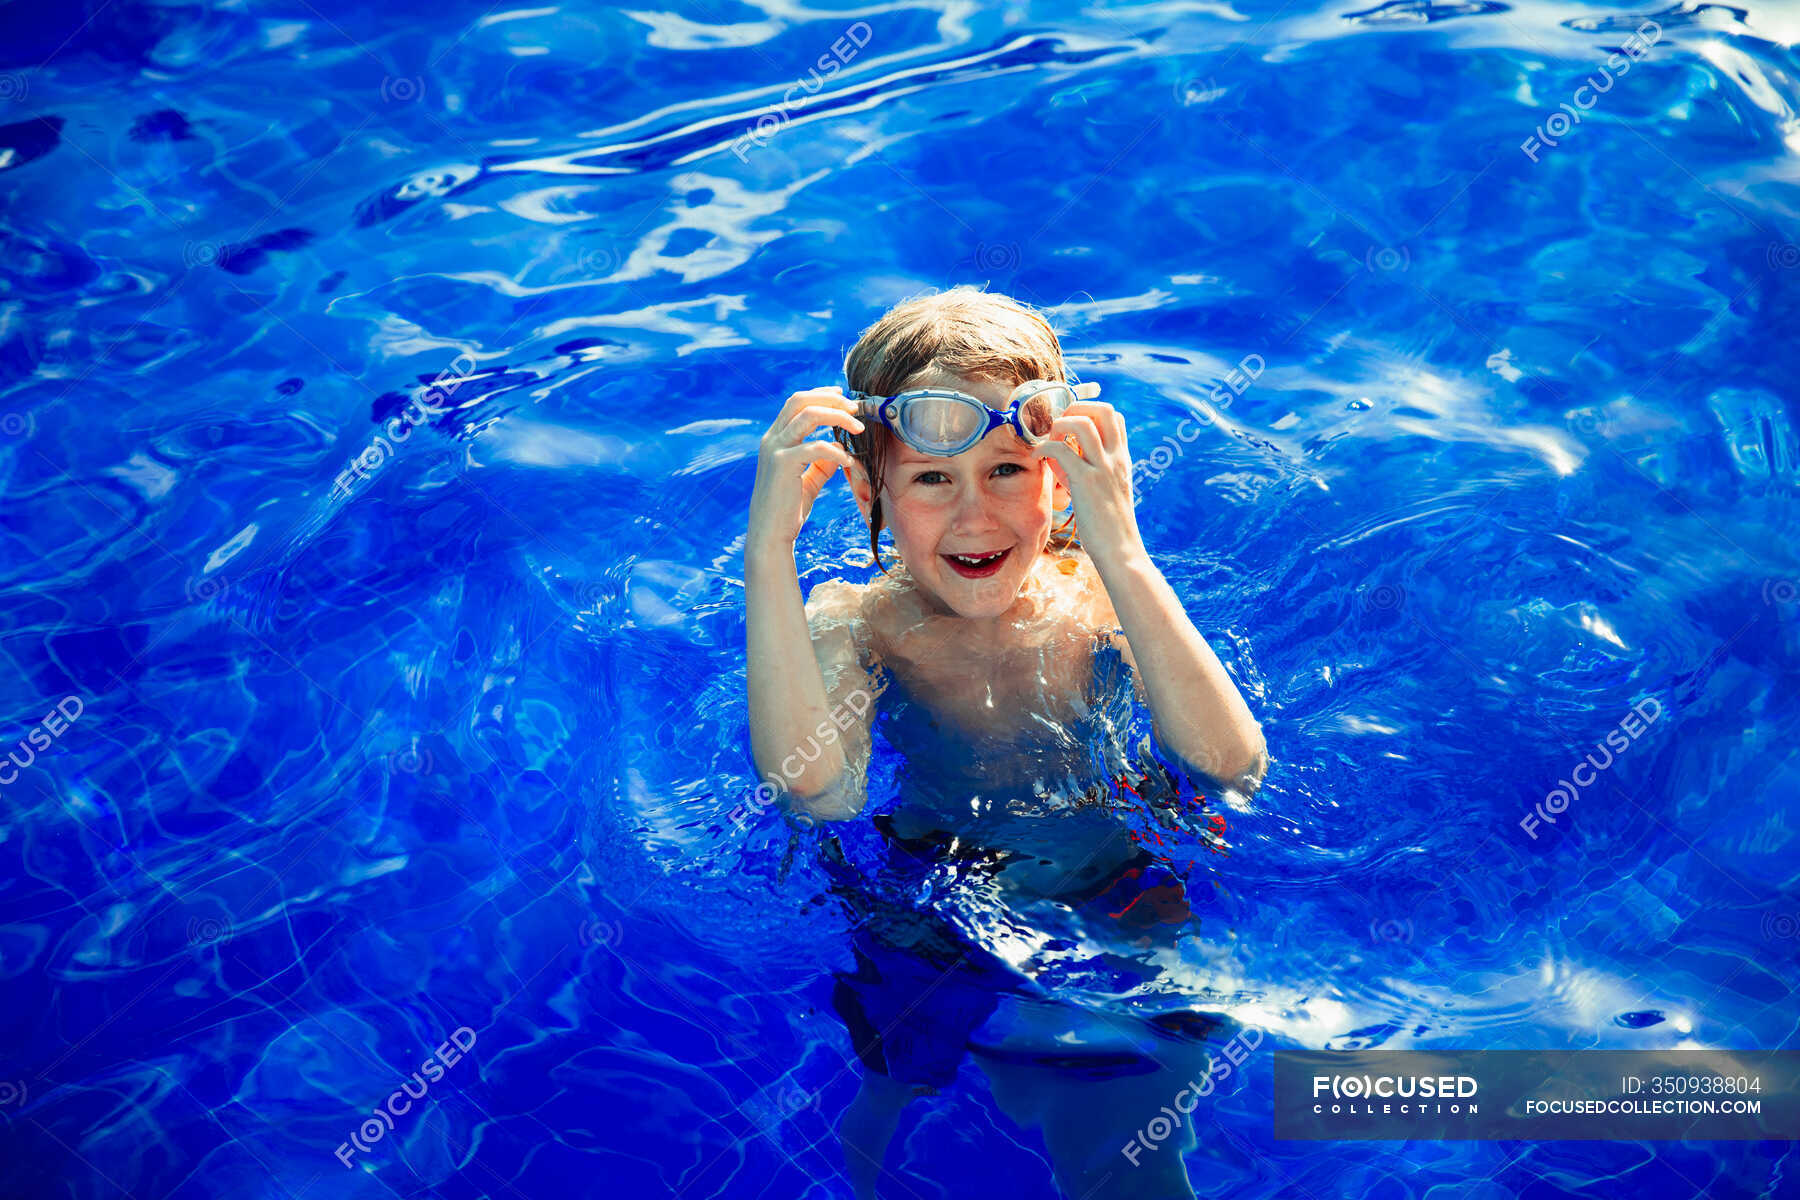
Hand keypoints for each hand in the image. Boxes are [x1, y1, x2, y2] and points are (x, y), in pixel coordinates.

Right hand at [747, 386, 863, 556]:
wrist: (770, 535)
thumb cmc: (788, 510)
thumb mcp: (807, 481)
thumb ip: (821, 463)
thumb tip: (840, 446)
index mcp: (775, 438)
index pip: (796, 403)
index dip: (821, 394)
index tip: (843, 396)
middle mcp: (772, 439)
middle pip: (800, 401)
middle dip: (831, 399)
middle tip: (855, 408)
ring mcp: (775, 450)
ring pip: (808, 416)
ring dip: (837, 417)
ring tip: (858, 428)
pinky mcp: (782, 465)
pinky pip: (815, 447)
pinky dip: (836, 451)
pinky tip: (849, 461)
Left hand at [1031, 401, 1146, 567]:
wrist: (1121, 552)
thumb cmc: (1111, 529)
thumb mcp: (1111, 493)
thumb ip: (1098, 474)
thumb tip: (1073, 466)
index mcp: (1122, 460)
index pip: (1113, 417)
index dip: (1089, 412)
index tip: (1070, 428)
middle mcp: (1116, 458)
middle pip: (1102, 409)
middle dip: (1075, 408)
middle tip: (1058, 427)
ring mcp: (1102, 468)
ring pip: (1081, 422)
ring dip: (1059, 424)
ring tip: (1049, 442)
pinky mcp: (1086, 482)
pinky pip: (1060, 449)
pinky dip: (1044, 448)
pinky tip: (1038, 459)